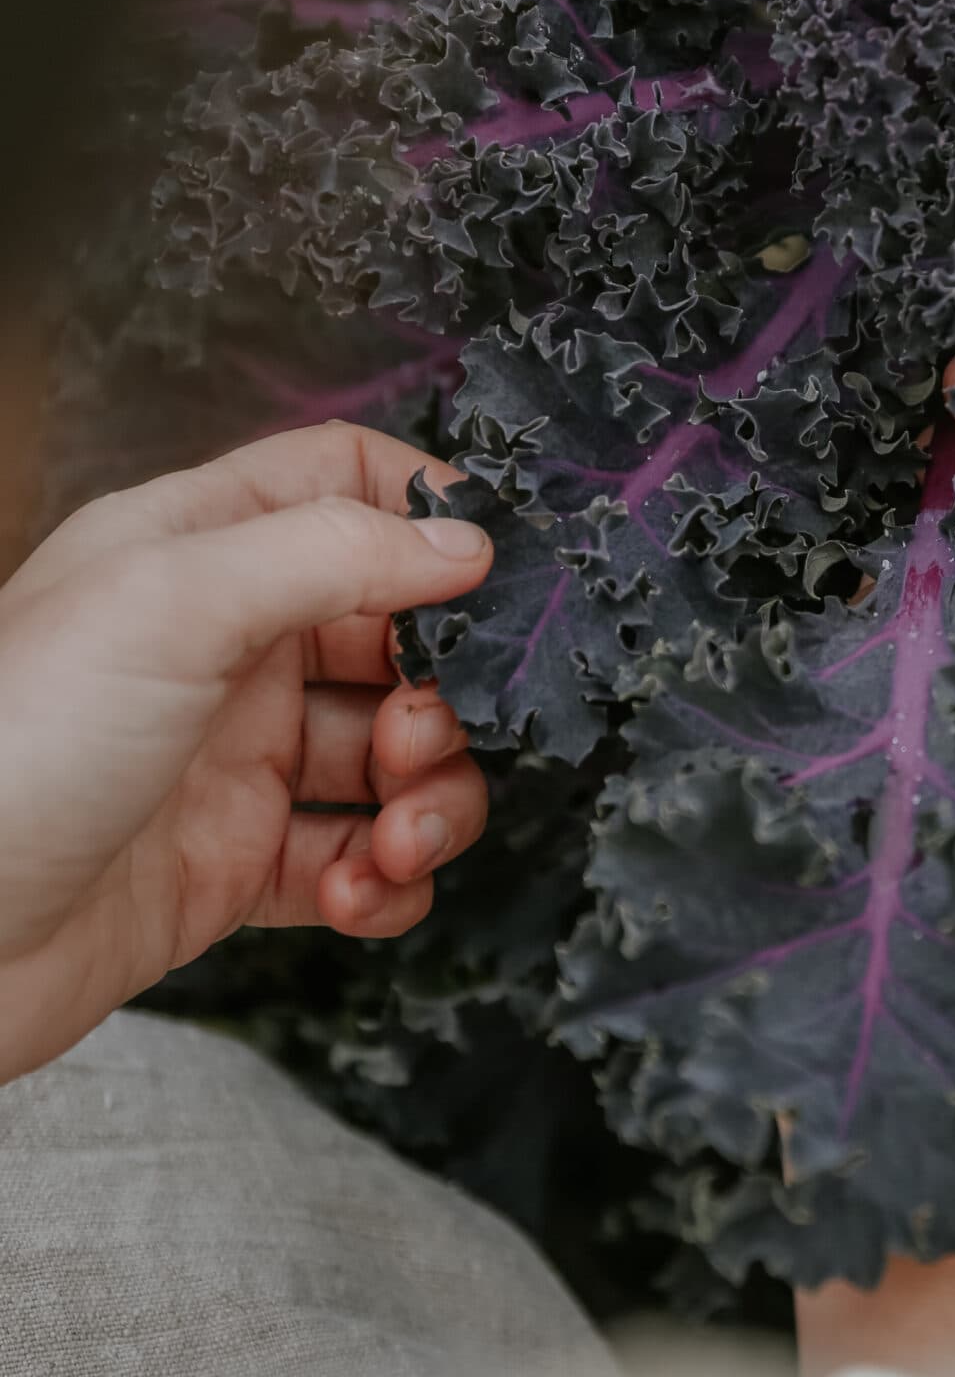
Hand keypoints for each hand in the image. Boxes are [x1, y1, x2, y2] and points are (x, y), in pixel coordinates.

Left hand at [0, 423, 493, 1086]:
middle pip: (395, 636)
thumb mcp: (172, 603)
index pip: (341, 484)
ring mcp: (233, 763)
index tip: (484, 576)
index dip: (424, 517)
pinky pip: (356, 862)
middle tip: (412, 740)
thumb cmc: (12, 749)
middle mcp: (225, 650)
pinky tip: (358, 892)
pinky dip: (385, 882)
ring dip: (432, 799)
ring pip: (392, 759)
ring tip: (401, 839)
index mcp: (197, 553)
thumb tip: (464, 544)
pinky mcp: (234, 869)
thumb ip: (329, 554)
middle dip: (440, 692)